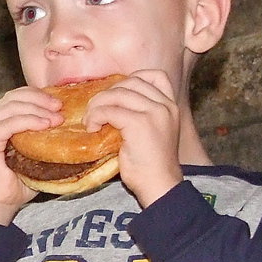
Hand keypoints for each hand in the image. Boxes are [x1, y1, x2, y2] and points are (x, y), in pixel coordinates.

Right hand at [0, 87, 62, 224]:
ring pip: (12, 105)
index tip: (58, 103)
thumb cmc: (15, 187)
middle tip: (60, 107)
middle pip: (13, 96)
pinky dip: (29, 120)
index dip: (37, 95)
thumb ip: (43, 141)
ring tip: (56, 117)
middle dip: (39, 98)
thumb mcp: (34, 158)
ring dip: (37, 108)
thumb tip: (68, 129)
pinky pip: (9, 122)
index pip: (15, 98)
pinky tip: (45, 125)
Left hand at [84, 70, 184, 207]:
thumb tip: (110, 102)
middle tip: (94, 111)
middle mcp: (165, 105)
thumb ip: (140, 113)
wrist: (159, 186)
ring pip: (117, 94)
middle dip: (107, 93)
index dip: (130, 80)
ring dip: (97, 105)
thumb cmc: (151, 165)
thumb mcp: (152, 132)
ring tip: (90, 121)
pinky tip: (93, 128)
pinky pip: (109, 110)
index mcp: (171, 105)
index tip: (115, 96)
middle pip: (130, 82)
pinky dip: (96, 116)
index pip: (154, 75)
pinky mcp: (139, 124)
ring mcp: (154, 113)